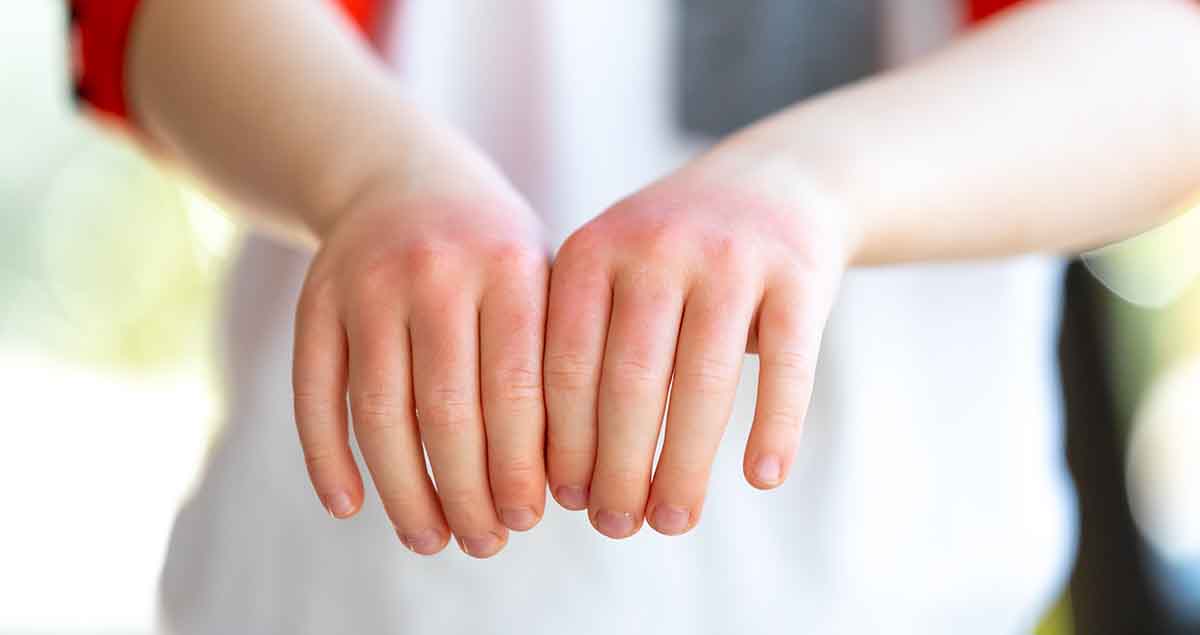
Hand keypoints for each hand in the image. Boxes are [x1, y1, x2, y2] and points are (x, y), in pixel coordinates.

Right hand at [292, 138, 549, 557]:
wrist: (402, 177)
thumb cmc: (491, 252)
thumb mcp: (538, 278)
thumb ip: (553, 362)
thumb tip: (564, 482)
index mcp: (510, 266)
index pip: (519, 389)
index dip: (522, 466)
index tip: (530, 519)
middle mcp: (435, 270)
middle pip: (448, 410)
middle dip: (468, 492)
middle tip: (485, 542)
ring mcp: (366, 284)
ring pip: (380, 412)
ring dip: (405, 491)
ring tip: (431, 539)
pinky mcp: (313, 302)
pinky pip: (314, 394)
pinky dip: (326, 458)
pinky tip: (349, 507)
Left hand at [543, 154, 851, 537]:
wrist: (779, 179)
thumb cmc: (676, 255)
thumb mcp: (614, 272)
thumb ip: (579, 349)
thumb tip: (558, 477)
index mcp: (594, 250)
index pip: (563, 368)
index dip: (561, 445)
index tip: (564, 503)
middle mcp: (658, 245)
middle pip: (629, 385)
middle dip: (617, 471)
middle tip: (616, 528)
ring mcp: (733, 256)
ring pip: (704, 386)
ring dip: (685, 468)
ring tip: (674, 521)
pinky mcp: (799, 273)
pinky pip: (787, 367)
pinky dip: (774, 428)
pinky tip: (761, 478)